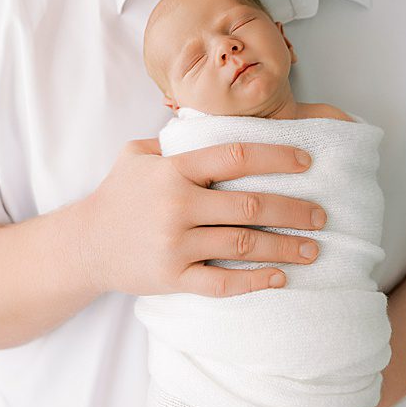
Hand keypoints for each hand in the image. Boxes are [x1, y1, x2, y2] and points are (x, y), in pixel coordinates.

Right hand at [76, 137, 326, 298]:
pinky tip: (280, 277)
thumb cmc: (117, 196)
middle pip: (250, 205)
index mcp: (172, 171)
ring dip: (285, 247)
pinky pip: (222, 282)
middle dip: (294, 210)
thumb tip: (214, 123)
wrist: (84, 244)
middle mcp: (176, 206)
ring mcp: (174, 244)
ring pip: (243, 244)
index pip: (235, 157)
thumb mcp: (135, 155)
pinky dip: (255, 281)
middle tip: (321, 215)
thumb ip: (173, 141)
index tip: (306, 162)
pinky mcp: (172, 277)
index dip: (276, 157)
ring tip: (313, 248)